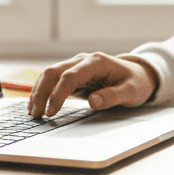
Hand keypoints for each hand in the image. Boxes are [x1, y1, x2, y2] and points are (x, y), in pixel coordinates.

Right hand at [27, 53, 158, 117]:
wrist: (140, 74)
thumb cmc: (136, 82)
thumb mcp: (131, 92)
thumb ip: (112, 96)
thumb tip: (92, 101)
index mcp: (97, 62)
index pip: (70, 76)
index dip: (58, 94)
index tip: (51, 111)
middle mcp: (83, 60)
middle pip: (54, 72)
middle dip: (42, 92)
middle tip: (36, 114)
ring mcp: (77, 65)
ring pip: (50, 74)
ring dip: (39, 91)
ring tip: (33, 111)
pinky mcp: (74, 73)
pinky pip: (54, 80)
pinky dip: (43, 90)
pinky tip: (36, 104)